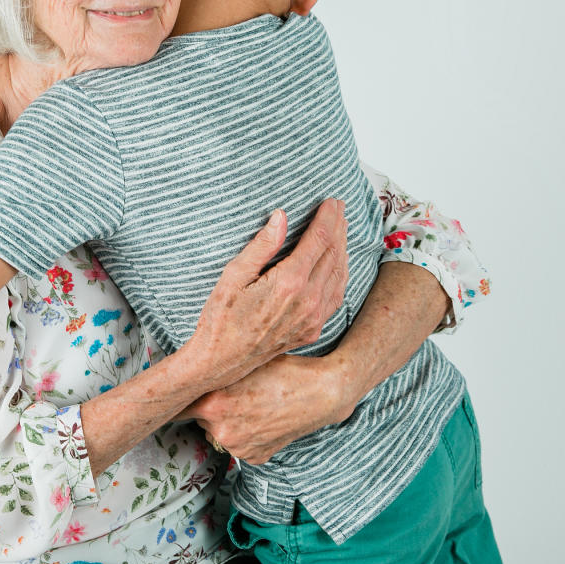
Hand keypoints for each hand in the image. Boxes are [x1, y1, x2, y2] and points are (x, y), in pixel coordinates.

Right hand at [182, 198, 347, 393]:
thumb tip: (281, 217)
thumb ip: (261, 245)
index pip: (320, 240)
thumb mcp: (233, 275)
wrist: (221, 362)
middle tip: (339, 208)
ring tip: (341, 229)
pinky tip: (338, 263)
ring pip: (339, 275)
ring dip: (343, 249)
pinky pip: (336, 296)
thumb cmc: (221, 317)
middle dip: (339, 228)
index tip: (331, 201)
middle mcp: (308, 301)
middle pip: (334, 254)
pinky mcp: (312, 330)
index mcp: (289, 282)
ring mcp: (313, 318)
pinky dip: (341, 274)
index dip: (328, 217)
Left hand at [184, 353, 350, 464]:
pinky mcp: (253, 458)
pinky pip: (239, 444)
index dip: (177, 400)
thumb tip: (189, 371)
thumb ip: (213, 372)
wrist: (321, 393)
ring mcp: (238, 447)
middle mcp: (221, 430)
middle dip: (209, 407)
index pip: (177, 406)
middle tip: (233, 392)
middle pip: (200, 418)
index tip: (171, 398)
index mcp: (213, 404)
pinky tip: (263, 419)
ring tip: (253, 404)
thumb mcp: (242, 363)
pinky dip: (247, 434)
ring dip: (227, 422)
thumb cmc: (284, 370)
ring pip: (220, 432)